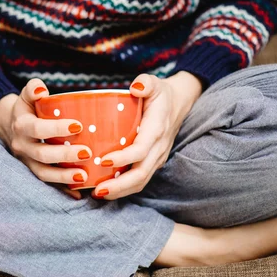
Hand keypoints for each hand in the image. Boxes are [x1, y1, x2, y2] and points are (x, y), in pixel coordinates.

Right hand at [0, 79, 91, 199]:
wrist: (11, 128)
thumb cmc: (28, 109)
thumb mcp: (27, 96)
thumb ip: (33, 88)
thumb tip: (41, 89)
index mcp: (22, 126)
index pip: (37, 128)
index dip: (56, 128)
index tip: (78, 126)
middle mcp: (22, 146)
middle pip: (41, 154)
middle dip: (64, 155)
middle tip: (87, 152)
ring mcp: (27, 162)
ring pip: (43, 174)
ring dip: (63, 177)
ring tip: (84, 176)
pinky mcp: (34, 173)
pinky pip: (48, 185)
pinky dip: (63, 190)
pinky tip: (79, 193)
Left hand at [91, 71, 202, 199]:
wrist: (179, 104)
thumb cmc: (161, 94)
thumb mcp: (155, 83)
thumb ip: (146, 82)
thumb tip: (135, 87)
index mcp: (157, 130)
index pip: (141, 150)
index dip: (123, 158)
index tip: (103, 160)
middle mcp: (158, 149)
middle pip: (140, 174)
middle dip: (119, 185)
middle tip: (97, 190)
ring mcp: (156, 158)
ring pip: (140, 181)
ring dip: (120, 191)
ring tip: (98, 194)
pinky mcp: (152, 162)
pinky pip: (139, 180)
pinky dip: (123, 188)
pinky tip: (105, 190)